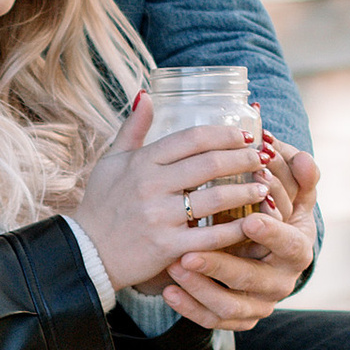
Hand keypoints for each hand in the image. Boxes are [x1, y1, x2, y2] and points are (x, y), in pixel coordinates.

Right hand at [72, 99, 269, 290]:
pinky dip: (236, 229)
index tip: (245, 135)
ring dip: (245, 190)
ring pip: (215, 199)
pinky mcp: (168, 247)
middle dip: (242, 158)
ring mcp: (160, 217)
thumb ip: (132, 129)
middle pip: (209, 164)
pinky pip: (210, 236)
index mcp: (142, 162)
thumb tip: (146, 95)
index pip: (192, 138)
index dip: (224, 134)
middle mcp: (151, 186)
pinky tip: (253, 222)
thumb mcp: (111, 161)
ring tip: (262, 185)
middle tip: (261, 157)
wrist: (86, 254)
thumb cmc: (101, 205)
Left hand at [162, 140, 317, 331]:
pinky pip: (213, 319)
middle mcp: (281, 281)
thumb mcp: (292, 196)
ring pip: (229, 304)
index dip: (272, 233)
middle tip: (190, 253)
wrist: (267, 252)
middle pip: (253, 278)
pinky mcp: (239, 318)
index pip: (288, 244)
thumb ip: (298, 176)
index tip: (249, 219)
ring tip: (174, 267)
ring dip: (200, 287)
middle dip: (221, 266)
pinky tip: (168, 291)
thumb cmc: (276, 214)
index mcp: (298, 250)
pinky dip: (189, 307)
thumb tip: (303, 158)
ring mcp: (259, 303)